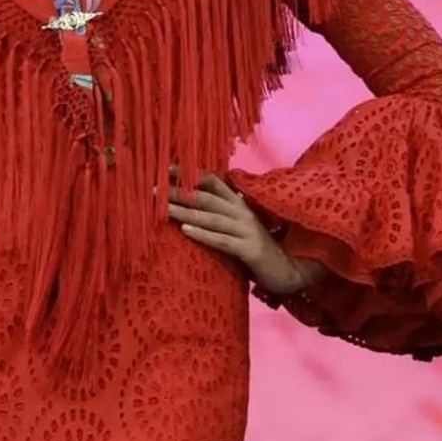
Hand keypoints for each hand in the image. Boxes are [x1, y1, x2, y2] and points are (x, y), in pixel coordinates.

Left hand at [168, 172, 326, 297]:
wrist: (287, 270)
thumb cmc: (255, 249)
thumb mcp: (238, 227)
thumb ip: (220, 215)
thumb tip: (189, 207)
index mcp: (238, 204)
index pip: (212, 182)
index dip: (190, 174)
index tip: (165, 169)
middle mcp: (242, 212)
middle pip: (206, 197)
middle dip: (179, 192)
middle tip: (154, 189)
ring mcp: (246, 230)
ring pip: (211, 217)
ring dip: (186, 212)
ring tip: (163, 208)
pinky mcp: (249, 249)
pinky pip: (222, 240)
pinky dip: (203, 235)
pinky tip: (186, 230)